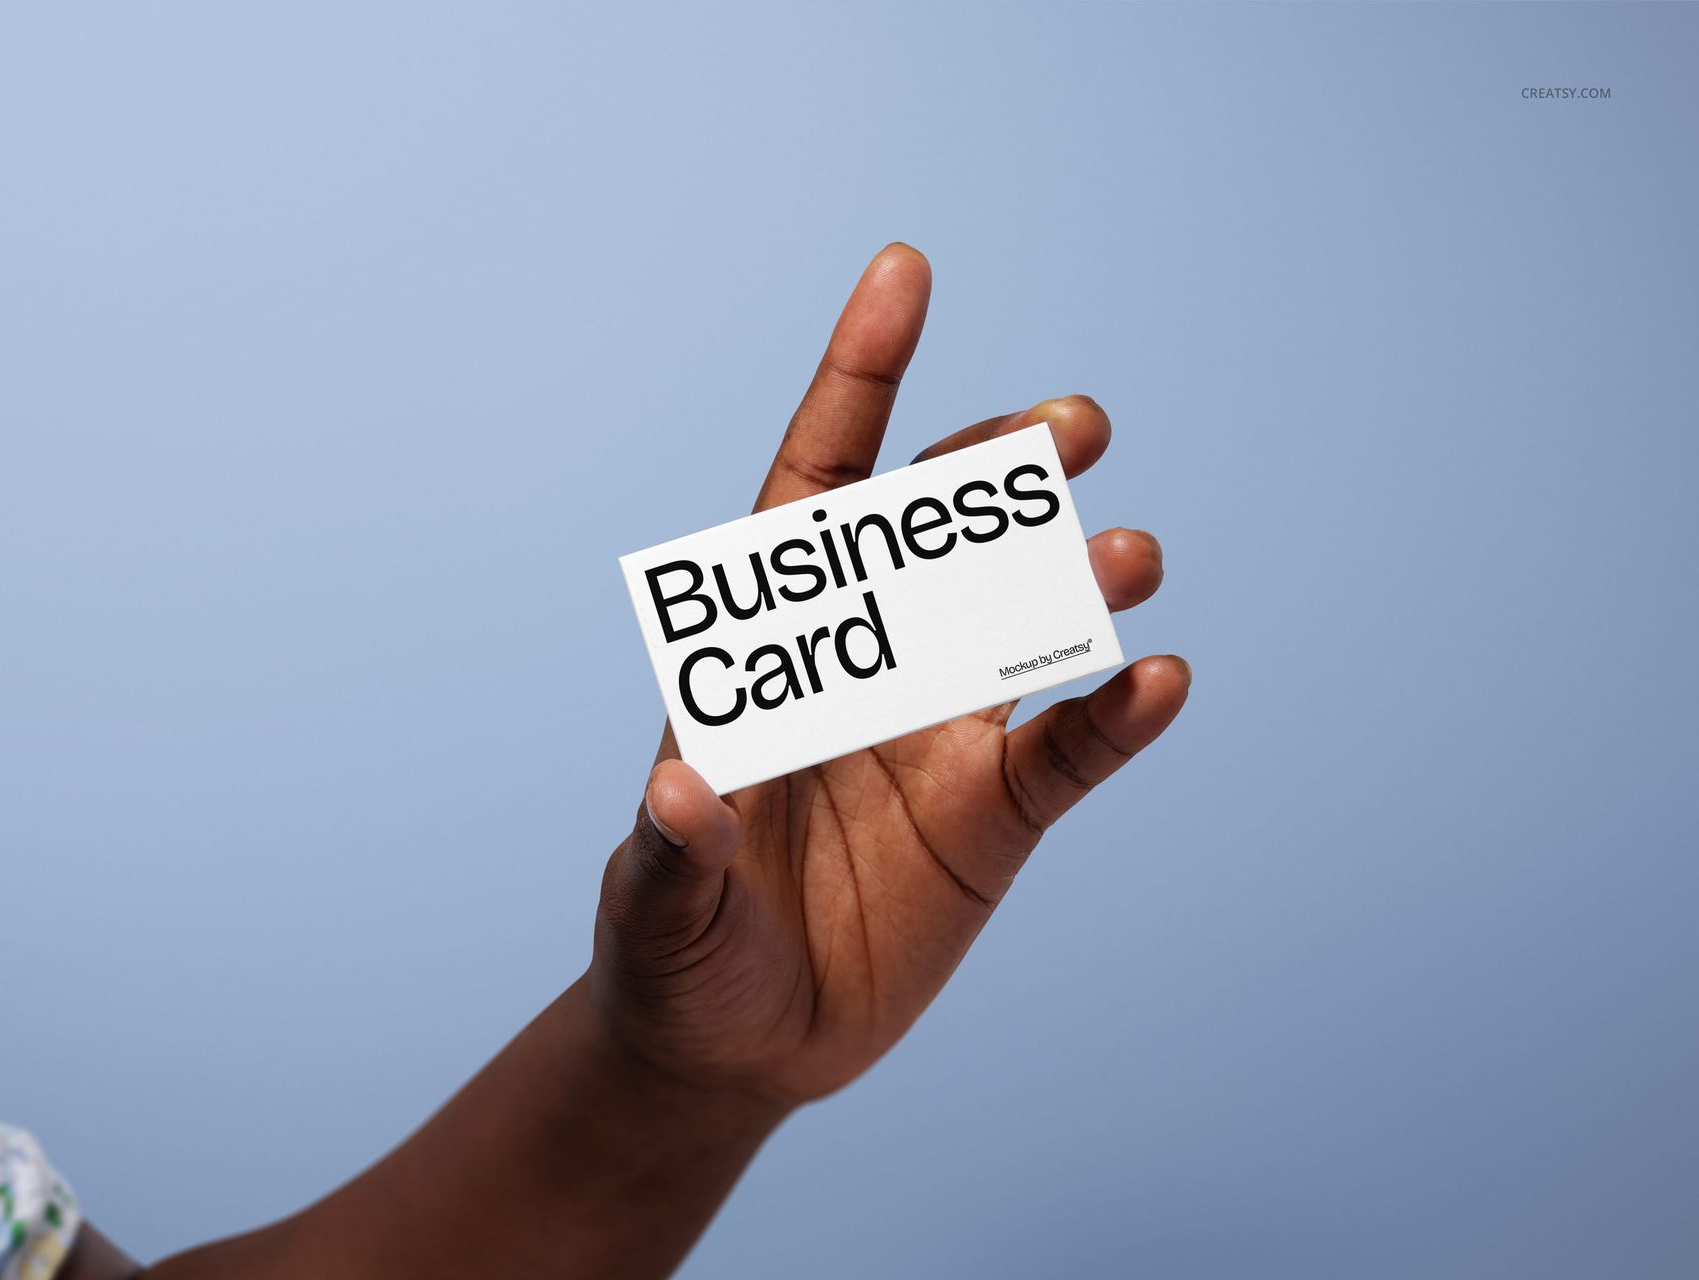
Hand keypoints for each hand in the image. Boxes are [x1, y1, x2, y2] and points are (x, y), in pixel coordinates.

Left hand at [590, 244, 1190, 1107]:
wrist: (735, 1042)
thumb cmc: (675, 952)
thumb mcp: (660, 905)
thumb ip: (675, 850)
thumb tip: (682, 788)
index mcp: (771, 656)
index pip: (816, 494)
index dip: (858, 383)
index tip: (904, 272)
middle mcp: (864, 672)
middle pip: (937, 538)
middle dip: (995, 473)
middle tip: (1070, 428)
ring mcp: (937, 740)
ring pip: (1020, 626)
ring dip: (1074, 580)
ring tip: (1132, 554)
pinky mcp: (993, 821)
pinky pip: (1067, 754)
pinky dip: (1113, 719)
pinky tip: (1158, 680)